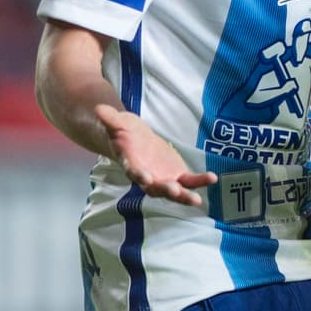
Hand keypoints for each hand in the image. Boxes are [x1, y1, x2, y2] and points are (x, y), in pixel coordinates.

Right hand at [95, 103, 217, 206]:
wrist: (134, 139)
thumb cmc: (123, 131)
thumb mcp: (117, 122)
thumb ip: (110, 119)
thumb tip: (98, 109)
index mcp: (131, 163)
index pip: (133, 170)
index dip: (138, 174)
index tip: (145, 178)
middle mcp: (147, 176)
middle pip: (155, 187)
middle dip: (165, 190)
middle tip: (174, 192)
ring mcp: (163, 178)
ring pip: (174, 190)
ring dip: (184, 196)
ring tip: (197, 201)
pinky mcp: (176, 175)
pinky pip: (189, 180)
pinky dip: (200, 181)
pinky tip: (212, 178)